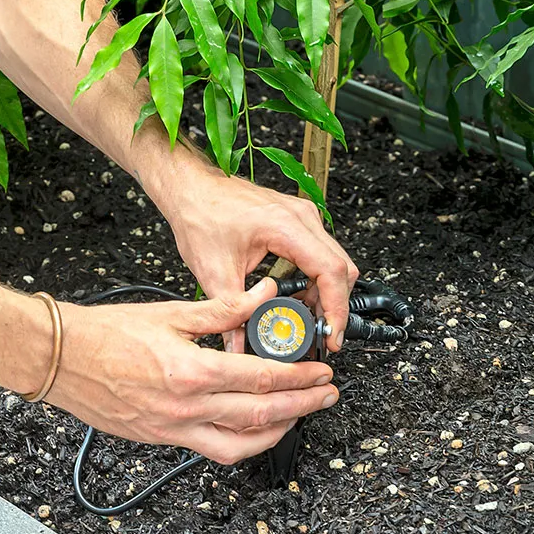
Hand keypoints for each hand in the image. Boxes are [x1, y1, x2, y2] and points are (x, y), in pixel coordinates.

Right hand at [50, 278, 338, 462]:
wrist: (59, 358)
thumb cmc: (106, 333)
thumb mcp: (171, 312)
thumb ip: (225, 308)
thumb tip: (264, 295)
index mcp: (191, 370)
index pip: (261, 378)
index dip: (299, 377)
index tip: (320, 372)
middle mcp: (185, 406)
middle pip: (261, 414)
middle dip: (302, 406)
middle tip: (326, 396)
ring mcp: (173, 428)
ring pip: (241, 445)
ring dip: (277, 432)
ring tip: (298, 416)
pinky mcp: (161, 439)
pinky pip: (213, 451)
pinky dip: (243, 444)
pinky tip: (256, 429)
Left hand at [162, 166, 359, 350]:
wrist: (191, 188)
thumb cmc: (200, 213)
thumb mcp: (214, 272)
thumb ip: (231, 314)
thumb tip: (239, 346)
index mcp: (286, 227)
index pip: (331, 271)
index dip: (336, 308)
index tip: (331, 334)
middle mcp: (301, 217)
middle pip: (342, 268)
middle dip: (336, 306)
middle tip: (322, 334)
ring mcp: (302, 216)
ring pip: (335, 261)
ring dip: (327, 293)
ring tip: (309, 320)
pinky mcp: (297, 221)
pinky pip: (322, 253)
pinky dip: (318, 280)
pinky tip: (301, 298)